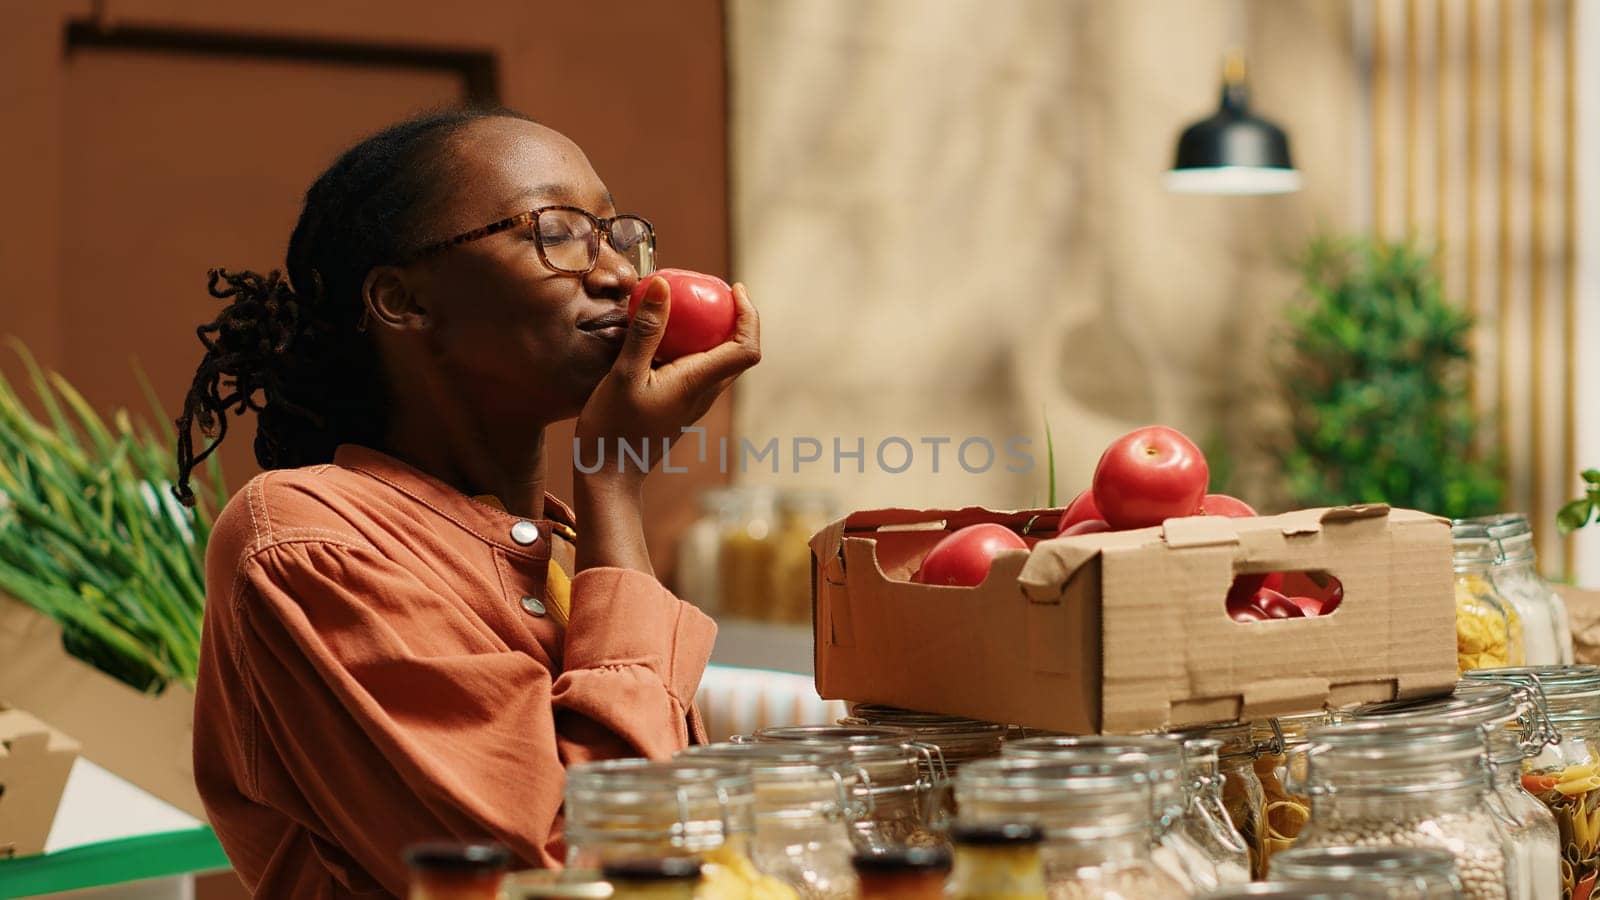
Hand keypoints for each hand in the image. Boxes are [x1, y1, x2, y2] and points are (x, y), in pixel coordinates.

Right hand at [574, 276, 760, 484]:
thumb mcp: (624, 374)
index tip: (736, 289)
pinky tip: (664, 338)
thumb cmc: (613, 429)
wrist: (609, 476)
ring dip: (715, 333)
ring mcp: (693, 403)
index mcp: (698, 384)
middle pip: (739, 353)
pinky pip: (698, 371)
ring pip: (719, 363)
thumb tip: (662, 285)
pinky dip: (693, 348)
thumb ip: (646, 331)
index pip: (747, 349)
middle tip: (714, 291)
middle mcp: (704, 394)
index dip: (750, 316)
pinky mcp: (680, 407)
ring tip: (690, 307)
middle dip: (736, 318)